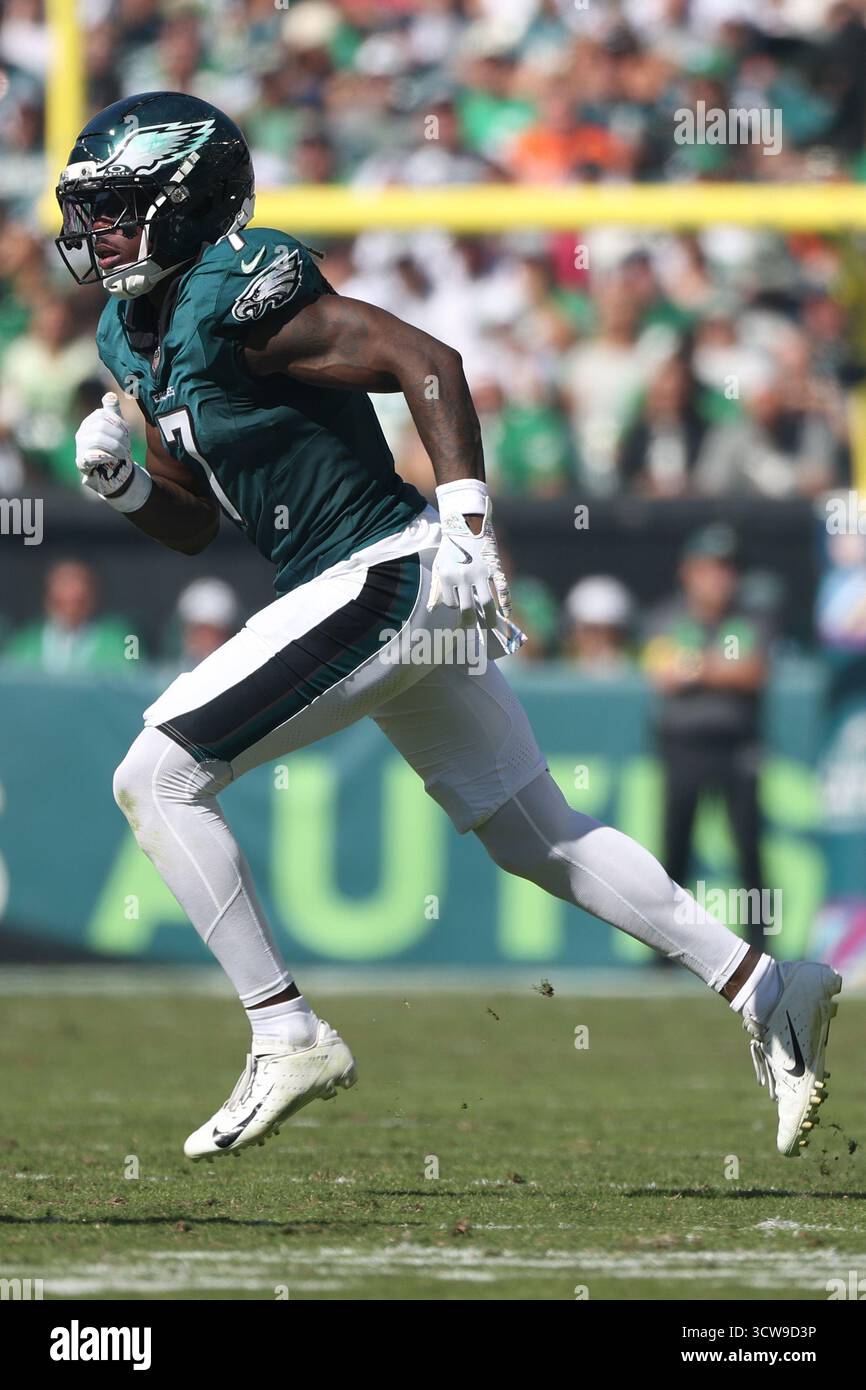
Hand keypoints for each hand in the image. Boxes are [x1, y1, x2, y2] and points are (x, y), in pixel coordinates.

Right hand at [75, 391, 133, 497]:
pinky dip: (101, 456)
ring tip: (123, 455)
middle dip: (118, 436)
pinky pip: (89, 457)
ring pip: (98, 439)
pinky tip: (111, 458)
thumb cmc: (112, 445)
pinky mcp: (81, 462)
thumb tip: (111, 395)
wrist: (109, 470)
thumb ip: (113, 411)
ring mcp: (81, 446)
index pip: (104, 414)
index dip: (118, 422)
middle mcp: (83, 432)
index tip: (127, 432)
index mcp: (91, 421)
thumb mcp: (115, 427)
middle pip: (102, 426)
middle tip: (127, 446)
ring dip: (115, 447)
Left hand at [428, 486, 524, 652]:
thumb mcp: (439, 566)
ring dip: (488, 619)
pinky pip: (502, 589)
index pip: (452, 604)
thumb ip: (435, 589)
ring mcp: (480, 572)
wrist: (466, 522)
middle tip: (475, 632)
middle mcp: (463, 576)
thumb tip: (431, 610)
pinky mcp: (494, 567)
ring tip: (490, 628)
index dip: (456, 609)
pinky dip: (506, 603)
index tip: (461, 612)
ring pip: (485, 603)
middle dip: (471, 623)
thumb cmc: (450, 546)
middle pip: (467, 608)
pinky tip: (506, 614)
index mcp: (447, 576)